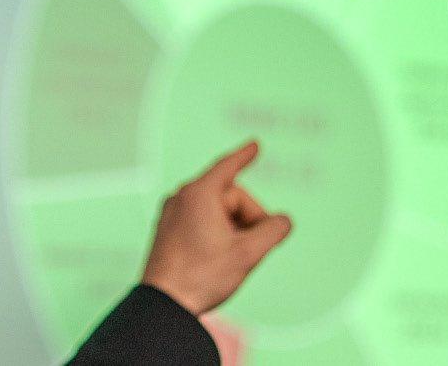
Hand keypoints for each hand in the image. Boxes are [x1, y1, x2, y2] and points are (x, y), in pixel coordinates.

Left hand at [140, 141, 291, 315]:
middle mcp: (181, 198)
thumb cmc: (202, 275)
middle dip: (249, 220)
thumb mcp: (248, 252)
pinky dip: (217, 235)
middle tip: (251, 250)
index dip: (245, 156)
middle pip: (231, 199)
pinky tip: (216, 260)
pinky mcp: (167, 230)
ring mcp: (171, 214)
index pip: (228, 167)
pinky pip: (202, 223)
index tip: (255, 144)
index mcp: (198, 194)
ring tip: (230, 260)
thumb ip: (273, 230)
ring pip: (217, 213)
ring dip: (234, 231)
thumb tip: (283, 220)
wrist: (164, 303)